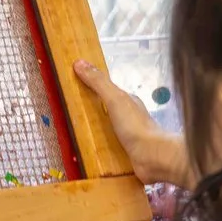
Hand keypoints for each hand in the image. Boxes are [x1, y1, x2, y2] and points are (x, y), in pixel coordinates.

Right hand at [73, 59, 191, 186]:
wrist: (153, 157)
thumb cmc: (135, 126)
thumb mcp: (115, 99)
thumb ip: (98, 83)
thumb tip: (79, 63)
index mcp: (127, 101)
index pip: (106, 90)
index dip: (90, 86)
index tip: (71, 86)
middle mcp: (127, 117)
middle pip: (104, 110)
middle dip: (89, 110)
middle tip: (68, 113)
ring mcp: (126, 135)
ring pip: (105, 129)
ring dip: (92, 131)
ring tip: (73, 134)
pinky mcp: (124, 152)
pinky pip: (107, 147)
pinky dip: (97, 147)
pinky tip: (86, 150)